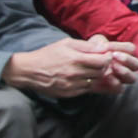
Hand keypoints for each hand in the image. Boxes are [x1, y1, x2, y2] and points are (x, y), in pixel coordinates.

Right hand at [4, 35, 137, 97]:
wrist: (29, 71)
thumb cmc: (48, 54)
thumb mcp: (66, 44)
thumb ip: (86, 46)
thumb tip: (104, 47)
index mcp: (75, 59)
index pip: (102, 61)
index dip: (108, 59)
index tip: (107, 56)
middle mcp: (75, 73)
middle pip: (101, 73)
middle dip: (106, 68)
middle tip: (104, 64)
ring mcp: (72, 85)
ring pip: (96, 82)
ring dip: (100, 77)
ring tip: (97, 71)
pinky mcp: (70, 93)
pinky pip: (88, 90)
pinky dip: (92, 85)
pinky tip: (89, 78)